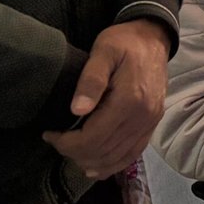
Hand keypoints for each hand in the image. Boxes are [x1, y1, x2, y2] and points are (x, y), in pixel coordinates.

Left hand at [41, 19, 170, 179]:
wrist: (153, 37)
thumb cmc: (124, 41)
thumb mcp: (103, 51)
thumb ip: (91, 79)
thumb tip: (77, 111)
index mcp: (130, 100)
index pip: (93, 138)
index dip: (66, 143)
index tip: (49, 134)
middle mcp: (143, 116)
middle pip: (103, 151)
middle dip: (74, 152)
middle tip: (57, 141)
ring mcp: (150, 122)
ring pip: (117, 158)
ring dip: (91, 161)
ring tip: (71, 151)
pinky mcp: (153, 123)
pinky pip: (133, 153)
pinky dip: (113, 164)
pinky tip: (97, 166)